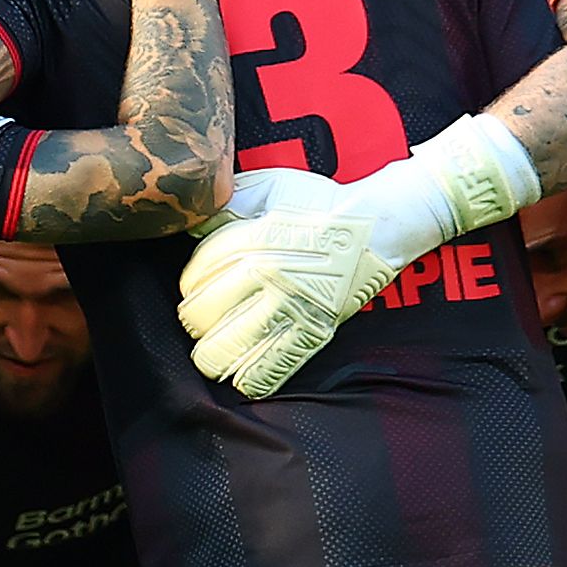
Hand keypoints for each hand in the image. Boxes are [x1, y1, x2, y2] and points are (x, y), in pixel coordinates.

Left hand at [177, 169, 400, 397]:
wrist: (377, 228)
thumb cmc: (323, 204)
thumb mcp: (271, 187)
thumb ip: (228, 204)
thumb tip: (193, 219)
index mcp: (254, 239)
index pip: (197, 271)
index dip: (190, 280)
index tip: (195, 284)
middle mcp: (268, 277)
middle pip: (201, 314)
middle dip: (193, 317)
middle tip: (199, 317)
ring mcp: (291, 309)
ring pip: (226, 349)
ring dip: (211, 355)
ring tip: (211, 351)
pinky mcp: (312, 333)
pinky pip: (270, 369)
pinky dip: (249, 379)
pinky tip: (241, 375)